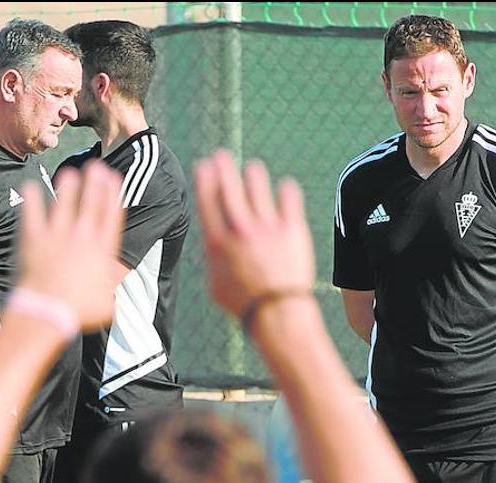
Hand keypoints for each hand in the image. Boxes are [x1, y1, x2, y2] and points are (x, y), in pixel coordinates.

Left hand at [15, 161, 124, 328]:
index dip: (112, 194)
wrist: (47, 311)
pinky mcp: (34, 237)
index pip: (110, 215)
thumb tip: (112, 296)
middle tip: (96, 165)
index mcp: (102, 250)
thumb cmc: (77, 312)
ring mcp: (57, 234)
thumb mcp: (105, 305)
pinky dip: (32, 198)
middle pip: (90, 202)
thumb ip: (110, 293)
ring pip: (63, 202)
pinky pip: (32, 212)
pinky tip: (30, 186)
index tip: (114, 179)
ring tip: (69, 172)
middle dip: (94, 182)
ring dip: (67, 186)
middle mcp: (82, 237)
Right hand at [193, 150, 314, 318]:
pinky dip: (286, 189)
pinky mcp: (292, 228)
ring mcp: (267, 226)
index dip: (204, 178)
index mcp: (218, 242)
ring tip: (253, 170)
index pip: (207, 199)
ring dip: (253, 174)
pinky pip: (289, 197)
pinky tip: (285, 186)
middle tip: (222, 156)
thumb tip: (210, 247)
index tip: (204, 165)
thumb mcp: (215, 285)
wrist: (278, 313)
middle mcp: (240, 229)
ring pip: (258, 185)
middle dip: (223, 166)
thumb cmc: (244, 304)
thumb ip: (212, 260)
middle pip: (229, 185)